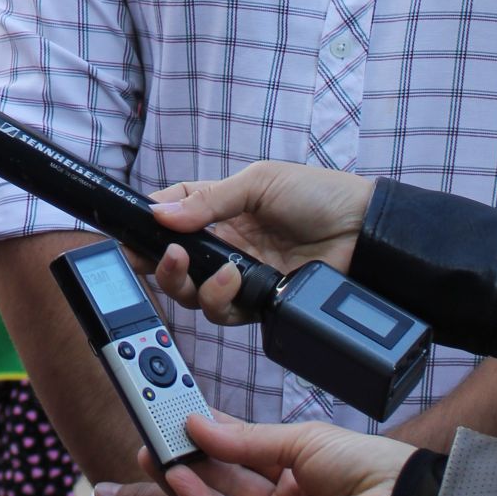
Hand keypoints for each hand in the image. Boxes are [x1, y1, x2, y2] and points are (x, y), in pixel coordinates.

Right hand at [146, 163, 376, 320]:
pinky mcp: (260, 301)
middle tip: (167, 259)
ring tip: (218, 272)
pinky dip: (223, 301)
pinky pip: (227, 312)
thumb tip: (160, 214)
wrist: (365, 231)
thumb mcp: (260, 182)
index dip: (148, 226)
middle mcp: (226, 244)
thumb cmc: (318, 195)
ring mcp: (242, 274)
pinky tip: (236, 283)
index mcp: (221, 209)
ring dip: (193, 286)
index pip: (172, 214)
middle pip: (176, 264)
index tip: (131, 235)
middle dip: (162, 267)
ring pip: (195, 294)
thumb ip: (209, 200)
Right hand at [163, 415, 407, 495]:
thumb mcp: (298, 442)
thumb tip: (199, 424)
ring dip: (185, 480)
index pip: (241, 458)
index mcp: (295, 480)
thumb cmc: (364, 468)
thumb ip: (245, 441)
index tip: (177, 419)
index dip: (209, 439)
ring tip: (151, 452)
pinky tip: (176, 478)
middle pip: (226, 484)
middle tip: (153, 435)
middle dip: (189, 459)